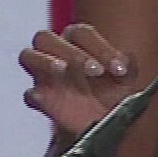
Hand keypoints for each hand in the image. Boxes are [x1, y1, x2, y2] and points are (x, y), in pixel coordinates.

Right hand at [19, 24, 137, 140]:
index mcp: (79, 43)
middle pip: (47, 38)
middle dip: (71, 52)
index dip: (101, 47)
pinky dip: (36, 95)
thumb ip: (128, 66)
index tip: (119, 69)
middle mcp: (58, 54)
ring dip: (45, 61)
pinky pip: (30, 93)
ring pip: (29, 56)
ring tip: (63, 70)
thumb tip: (126, 60)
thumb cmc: (111, 92)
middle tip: (95, 71)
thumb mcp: (125, 79)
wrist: (102, 122)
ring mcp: (45, 76)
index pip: (82, 34)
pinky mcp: (41, 99)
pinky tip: (46, 98)